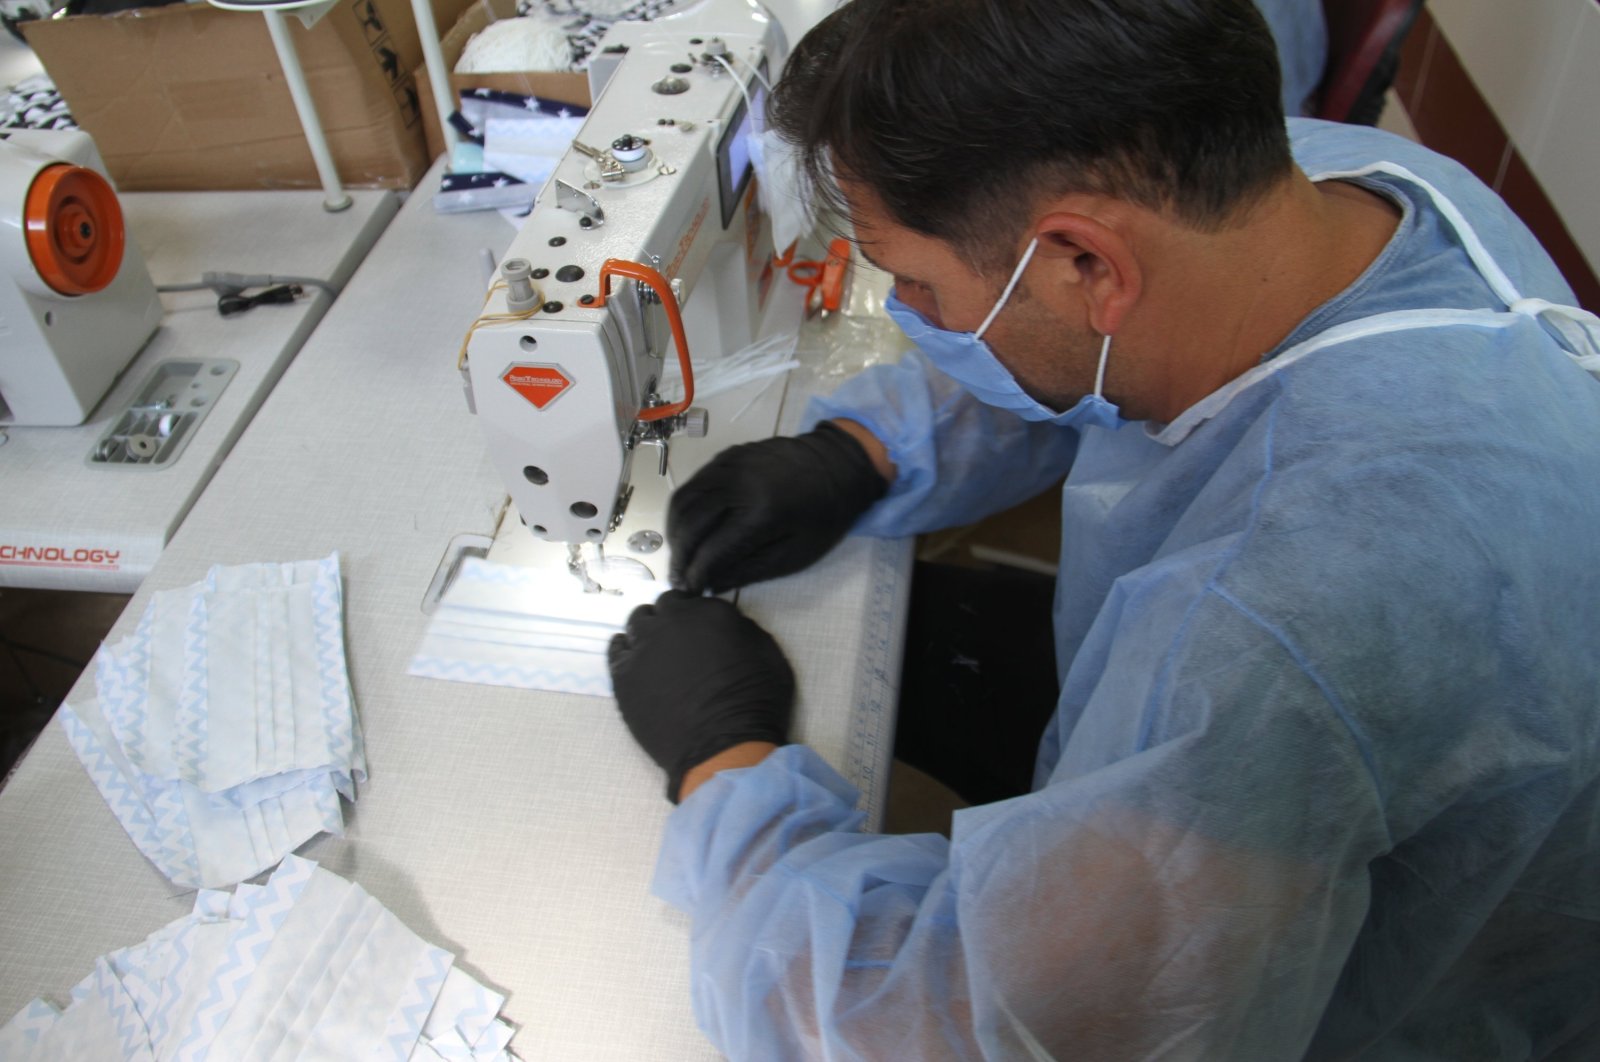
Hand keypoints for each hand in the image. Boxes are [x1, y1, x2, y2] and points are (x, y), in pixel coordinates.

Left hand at [608, 590, 794, 801]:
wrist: (723, 746)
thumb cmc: (755, 703)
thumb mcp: (767, 654)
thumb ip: (743, 630)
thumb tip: (727, 625)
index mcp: (708, 611)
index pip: (689, 598)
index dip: (691, 614)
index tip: (696, 629)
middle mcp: (671, 621)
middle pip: (661, 608)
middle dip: (669, 619)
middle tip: (677, 642)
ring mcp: (643, 647)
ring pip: (637, 624)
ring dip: (647, 632)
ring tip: (655, 653)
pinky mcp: (623, 675)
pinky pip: (616, 650)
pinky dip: (624, 650)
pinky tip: (633, 661)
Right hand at [668, 421, 889, 592]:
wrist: (838, 464)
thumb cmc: (824, 512)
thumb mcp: (795, 553)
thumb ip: (750, 570)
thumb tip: (712, 584)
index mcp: (761, 512)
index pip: (712, 550)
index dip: (696, 574)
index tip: (690, 590)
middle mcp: (738, 484)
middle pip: (690, 525)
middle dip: (679, 557)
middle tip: (678, 577)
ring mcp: (728, 465)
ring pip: (683, 502)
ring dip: (675, 533)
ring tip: (680, 555)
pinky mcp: (725, 456)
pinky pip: (693, 484)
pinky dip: (684, 510)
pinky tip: (688, 528)